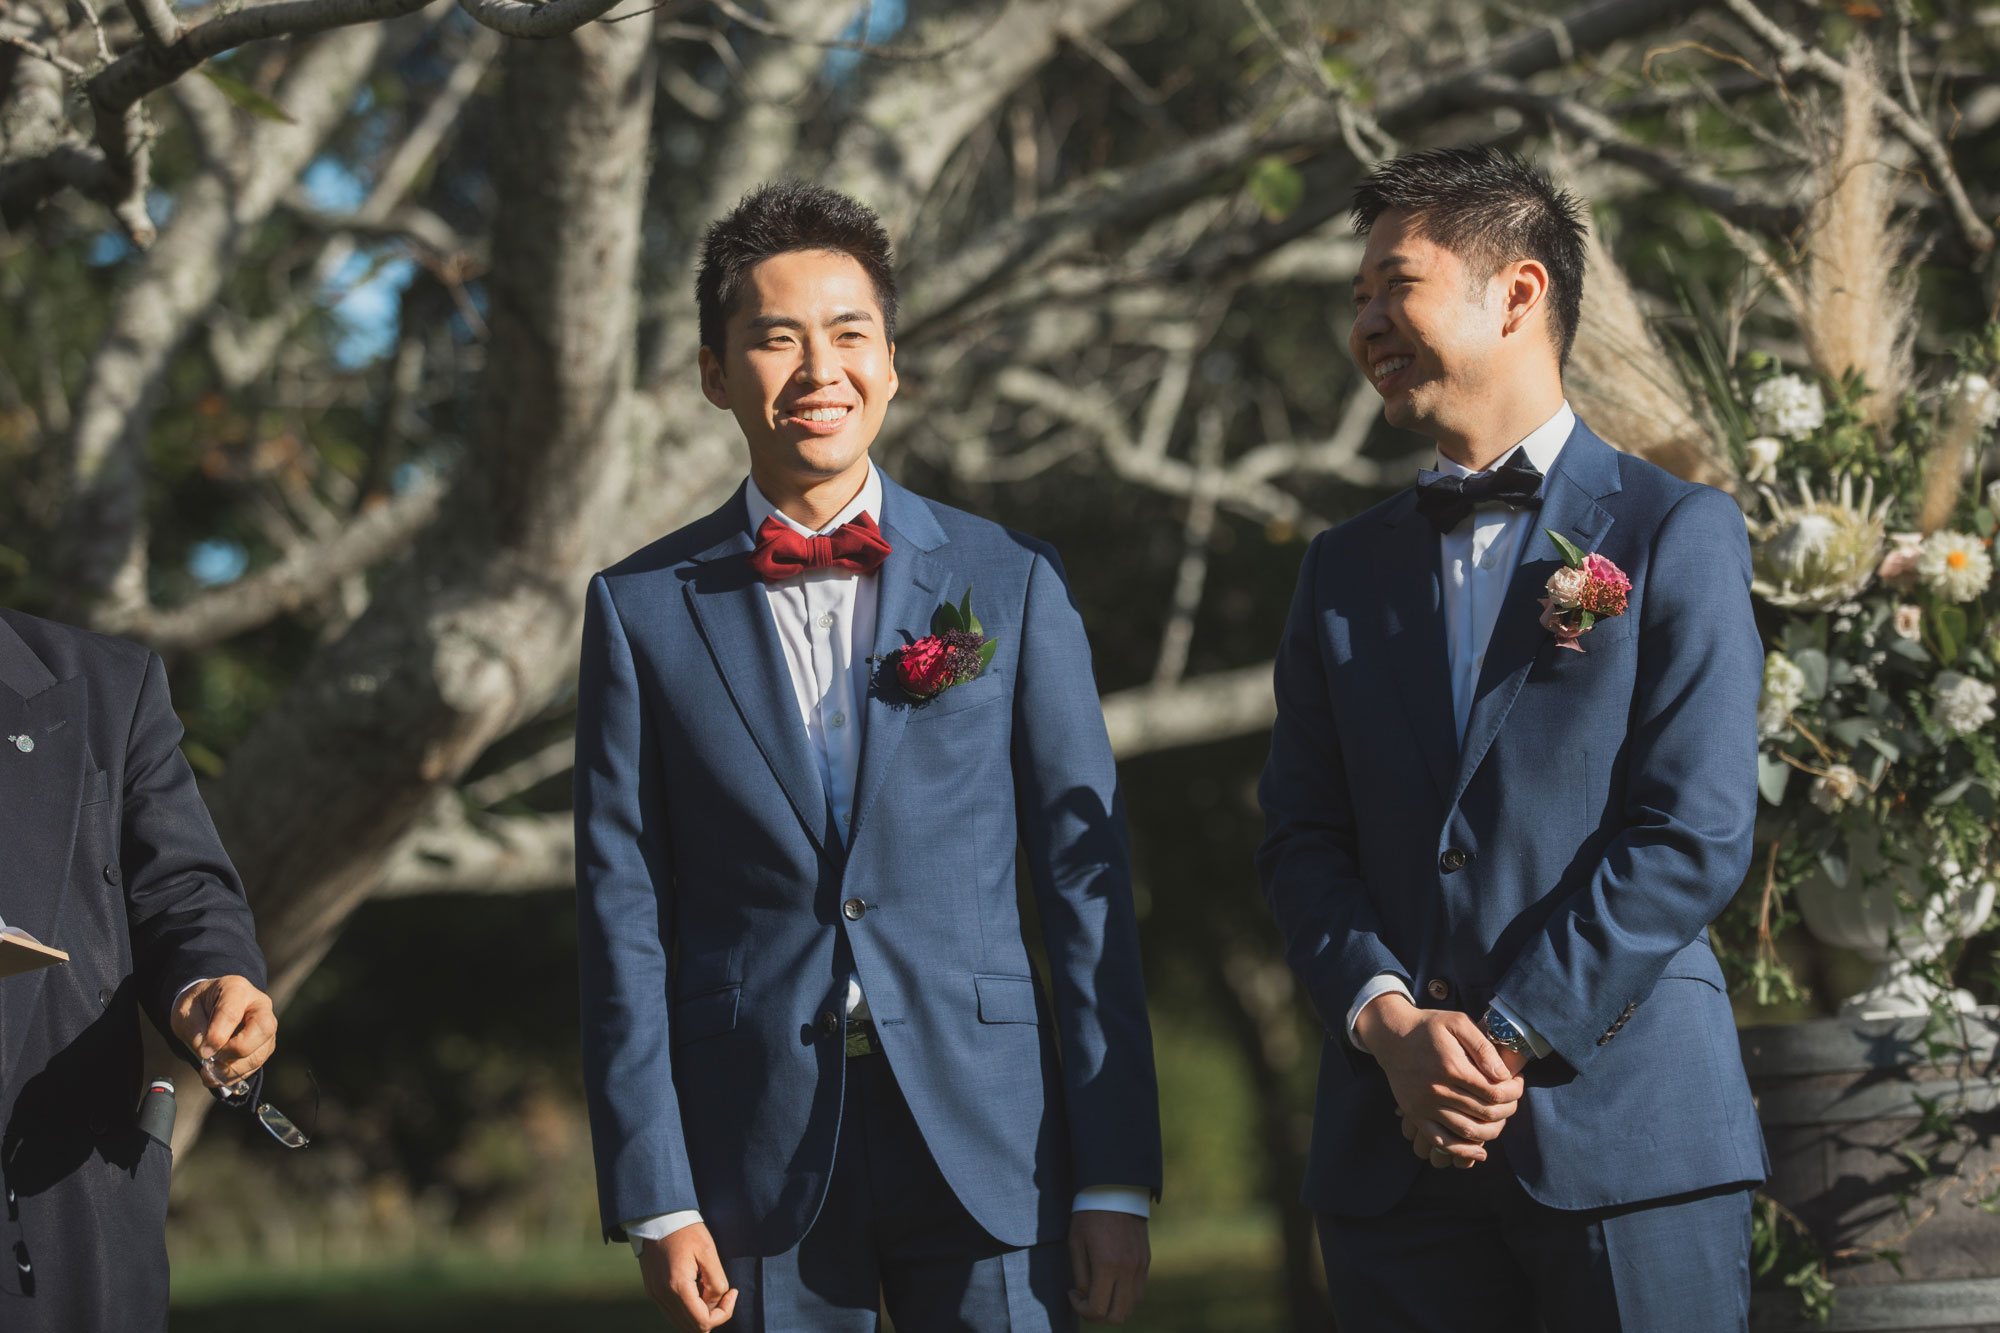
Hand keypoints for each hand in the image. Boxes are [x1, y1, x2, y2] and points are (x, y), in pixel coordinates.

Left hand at [170, 976, 276, 1088]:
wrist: (207, 1007)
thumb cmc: (198, 1006)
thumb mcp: (185, 1010)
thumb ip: (194, 1028)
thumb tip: (206, 1051)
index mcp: (237, 989)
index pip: (232, 1013)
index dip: (217, 1036)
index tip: (203, 1052)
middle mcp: (259, 1005)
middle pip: (262, 1029)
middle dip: (236, 1051)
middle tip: (213, 1059)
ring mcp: (266, 1025)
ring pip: (260, 1052)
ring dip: (233, 1069)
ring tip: (209, 1073)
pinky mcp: (265, 1044)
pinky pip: (256, 1064)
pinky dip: (236, 1075)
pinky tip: (217, 1076)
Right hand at [637, 1223, 736, 1331]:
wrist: (656, 1217)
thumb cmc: (685, 1230)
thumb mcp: (708, 1251)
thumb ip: (716, 1281)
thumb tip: (716, 1301)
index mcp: (677, 1287)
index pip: (703, 1322)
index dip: (724, 1313)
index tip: (733, 1292)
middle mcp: (662, 1296)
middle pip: (692, 1327)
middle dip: (713, 1315)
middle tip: (723, 1292)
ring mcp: (655, 1295)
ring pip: (682, 1322)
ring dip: (700, 1312)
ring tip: (707, 1285)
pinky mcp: (653, 1290)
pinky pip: (673, 1311)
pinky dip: (688, 1307)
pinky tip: (696, 1286)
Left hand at [1068, 1210, 1148, 1324]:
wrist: (1116, 1190)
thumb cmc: (1089, 1215)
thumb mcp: (1076, 1244)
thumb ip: (1081, 1276)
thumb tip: (1084, 1297)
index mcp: (1107, 1266)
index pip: (1098, 1309)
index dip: (1082, 1310)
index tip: (1072, 1294)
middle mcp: (1128, 1270)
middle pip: (1118, 1315)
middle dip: (1098, 1315)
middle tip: (1085, 1301)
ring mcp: (1140, 1266)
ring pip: (1131, 1306)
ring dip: (1114, 1306)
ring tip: (1099, 1291)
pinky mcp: (1146, 1260)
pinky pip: (1139, 1290)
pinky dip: (1125, 1295)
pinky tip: (1112, 1281)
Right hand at [1355, 993, 1521, 1166]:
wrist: (1392, 1036)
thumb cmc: (1429, 1027)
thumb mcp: (1457, 1022)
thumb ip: (1483, 1046)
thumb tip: (1503, 1075)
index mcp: (1452, 1066)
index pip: (1495, 1092)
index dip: (1514, 1091)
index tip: (1517, 1082)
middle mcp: (1438, 1089)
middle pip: (1485, 1113)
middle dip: (1508, 1109)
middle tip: (1512, 1100)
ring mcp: (1424, 1105)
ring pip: (1468, 1131)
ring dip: (1493, 1130)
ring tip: (1500, 1118)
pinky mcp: (1415, 1115)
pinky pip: (1441, 1142)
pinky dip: (1463, 1151)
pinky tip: (1480, 1150)